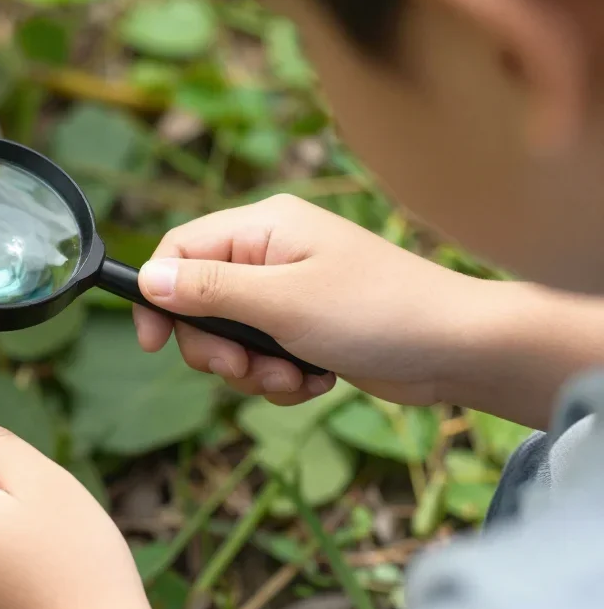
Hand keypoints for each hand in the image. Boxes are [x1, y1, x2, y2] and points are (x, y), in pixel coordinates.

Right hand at [132, 194, 498, 405]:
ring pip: (231, 337)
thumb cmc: (379, 313)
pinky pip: (264, 356)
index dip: (158, 295)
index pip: (179, 250)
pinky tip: (315, 380)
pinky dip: (281, 377)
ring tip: (294, 376)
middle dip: (216, 347)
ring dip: (252, 369)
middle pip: (199, 302)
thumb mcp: (283, 303)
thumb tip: (147, 278)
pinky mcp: (308, 327)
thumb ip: (210, 290)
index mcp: (264, 228)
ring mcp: (291, 291)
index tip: (154, 343)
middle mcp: (272, 254)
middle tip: (244, 368)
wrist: (460, 350)